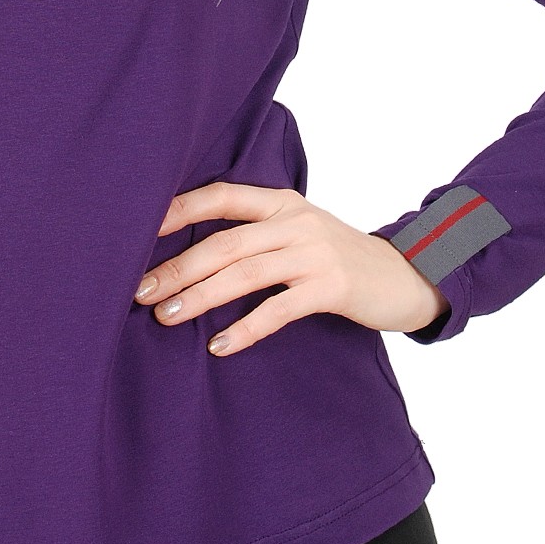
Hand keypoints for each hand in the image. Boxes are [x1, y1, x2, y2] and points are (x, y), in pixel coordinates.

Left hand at [133, 181, 449, 354]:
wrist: (406, 276)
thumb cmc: (338, 258)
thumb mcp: (298, 233)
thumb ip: (256, 235)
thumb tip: (189, 256)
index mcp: (281, 202)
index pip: (222, 196)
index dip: (179, 209)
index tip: (138, 229)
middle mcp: (294, 221)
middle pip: (225, 242)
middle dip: (178, 266)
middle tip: (140, 291)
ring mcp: (314, 253)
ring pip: (245, 273)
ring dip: (201, 296)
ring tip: (167, 317)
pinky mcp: (331, 287)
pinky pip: (279, 308)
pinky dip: (247, 328)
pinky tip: (220, 346)